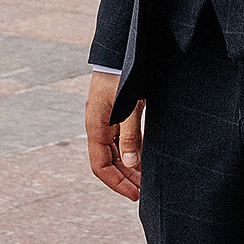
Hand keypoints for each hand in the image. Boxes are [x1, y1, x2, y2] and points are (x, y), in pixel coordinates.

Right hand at [85, 72, 143, 200]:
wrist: (122, 49)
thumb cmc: (124, 75)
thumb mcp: (128, 107)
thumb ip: (130, 136)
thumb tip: (131, 164)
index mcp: (95, 126)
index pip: (100, 166)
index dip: (116, 183)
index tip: (135, 194)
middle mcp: (99, 124)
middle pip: (109, 161)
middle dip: (126, 177)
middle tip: (146, 190)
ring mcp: (107, 118)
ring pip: (116, 150)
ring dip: (130, 165)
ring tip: (148, 177)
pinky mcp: (117, 111)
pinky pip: (122, 138)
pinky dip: (133, 150)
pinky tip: (146, 155)